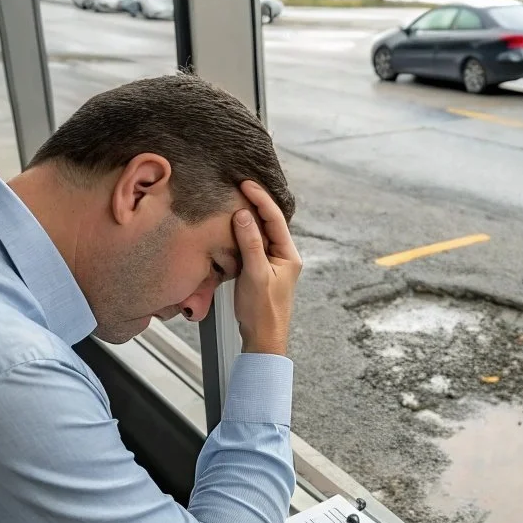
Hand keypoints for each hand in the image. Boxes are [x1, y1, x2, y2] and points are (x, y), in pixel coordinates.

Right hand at [231, 181, 300, 355]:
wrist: (263, 338)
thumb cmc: (263, 311)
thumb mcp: (256, 274)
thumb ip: (251, 244)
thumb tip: (243, 215)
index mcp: (288, 255)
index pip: (275, 219)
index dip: (260, 199)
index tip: (245, 184)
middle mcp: (284, 256)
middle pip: (270, 222)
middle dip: (256, 202)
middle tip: (239, 185)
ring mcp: (273, 262)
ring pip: (261, 232)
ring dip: (249, 216)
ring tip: (235, 199)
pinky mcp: (262, 270)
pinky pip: (254, 244)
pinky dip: (244, 232)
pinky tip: (233, 226)